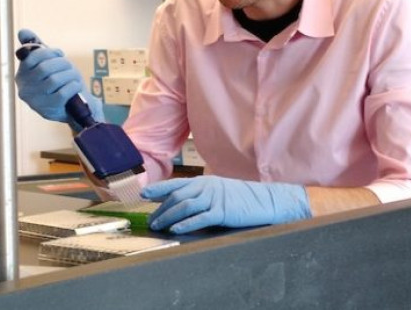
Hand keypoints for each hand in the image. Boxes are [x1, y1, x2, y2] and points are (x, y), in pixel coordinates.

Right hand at [15, 29, 102, 130]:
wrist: (72, 107)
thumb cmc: (58, 81)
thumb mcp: (47, 62)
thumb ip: (35, 47)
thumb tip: (22, 31)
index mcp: (21, 76)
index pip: (32, 57)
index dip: (49, 52)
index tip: (59, 54)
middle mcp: (24, 90)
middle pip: (44, 68)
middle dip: (61, 63)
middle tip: (69, 65)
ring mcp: (36, 102)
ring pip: (54, 80)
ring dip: (69, 74)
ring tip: (74, 75)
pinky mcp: (49, 110)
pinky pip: (63, 93)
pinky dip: (73, 86)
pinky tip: (75, 85)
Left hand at [142, 176, 311, 233]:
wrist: (266, 200)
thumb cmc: (242, 198)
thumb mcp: (219, 190)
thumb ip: (202, 194)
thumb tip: (182, 202)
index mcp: (204, 181)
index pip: (176, 184)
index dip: (159, 189)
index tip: (144, 194)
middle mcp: (207, 187)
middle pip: (177, 197)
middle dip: (161, 209)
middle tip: (151, 220)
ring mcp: (214, 199)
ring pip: (185, 206)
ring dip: (168, 217)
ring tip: (158, 226)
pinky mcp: (223, 212)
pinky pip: (200, 218)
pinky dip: (186, 224)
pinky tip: (176, 229)